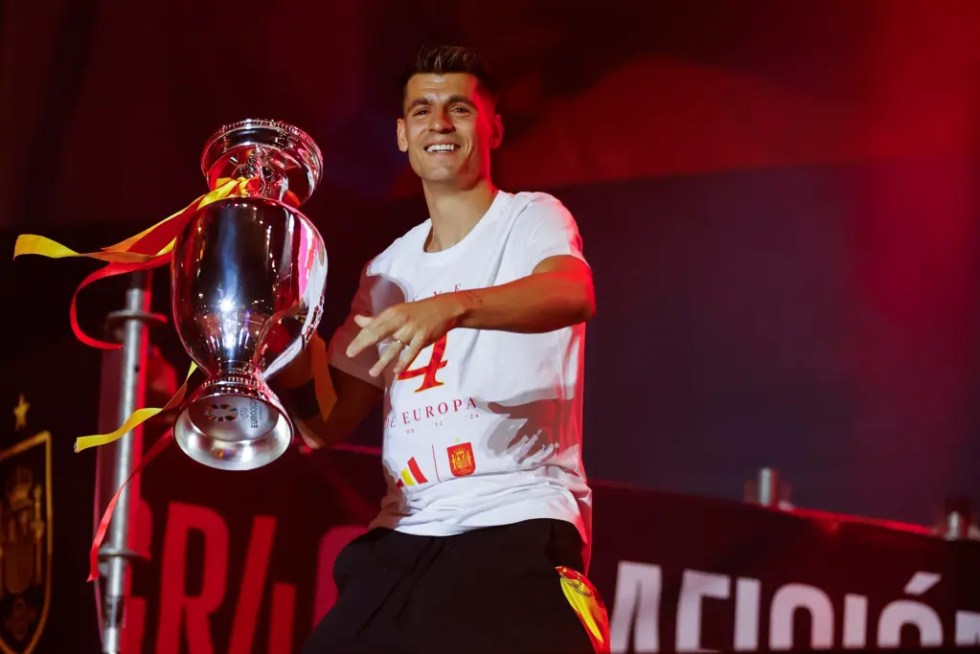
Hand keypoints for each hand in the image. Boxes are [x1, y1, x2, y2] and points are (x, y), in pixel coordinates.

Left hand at [346, 294, 465, 376]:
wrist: (444, 309)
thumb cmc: (417, 312)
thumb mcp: (397, 312)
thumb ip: (377, 319)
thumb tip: (357, 320)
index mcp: (392, 313)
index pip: (372, 326)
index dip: (360, 338)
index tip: (349, 350)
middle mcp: (400, 320)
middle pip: (378, 333)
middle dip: (363, 343)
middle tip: (350, 354)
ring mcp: (412, 329)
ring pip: (394, 347)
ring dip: (382, 361)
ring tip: (372, 373)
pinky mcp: (423, 337)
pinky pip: (412, 352)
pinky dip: (404, 362)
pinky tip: (395, 371)